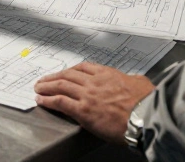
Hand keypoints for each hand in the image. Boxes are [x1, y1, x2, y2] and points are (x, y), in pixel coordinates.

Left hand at [35, 62, 153, 143]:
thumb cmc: (147, 103)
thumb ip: (133, 80)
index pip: (83, 67)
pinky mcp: (83, 111)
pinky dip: (47, 100)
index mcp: (107, 74)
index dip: (70, 70)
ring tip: (38, 88)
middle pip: (67, 75)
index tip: (64, 72)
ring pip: (60, 86)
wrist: (146, 117)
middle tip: (44, 80)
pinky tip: (41, 101)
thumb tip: (134, 81)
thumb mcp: (141, 83)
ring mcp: (87, 96)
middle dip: (53, 77)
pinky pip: (60, 102)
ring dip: (46, 86)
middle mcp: (94, 82)